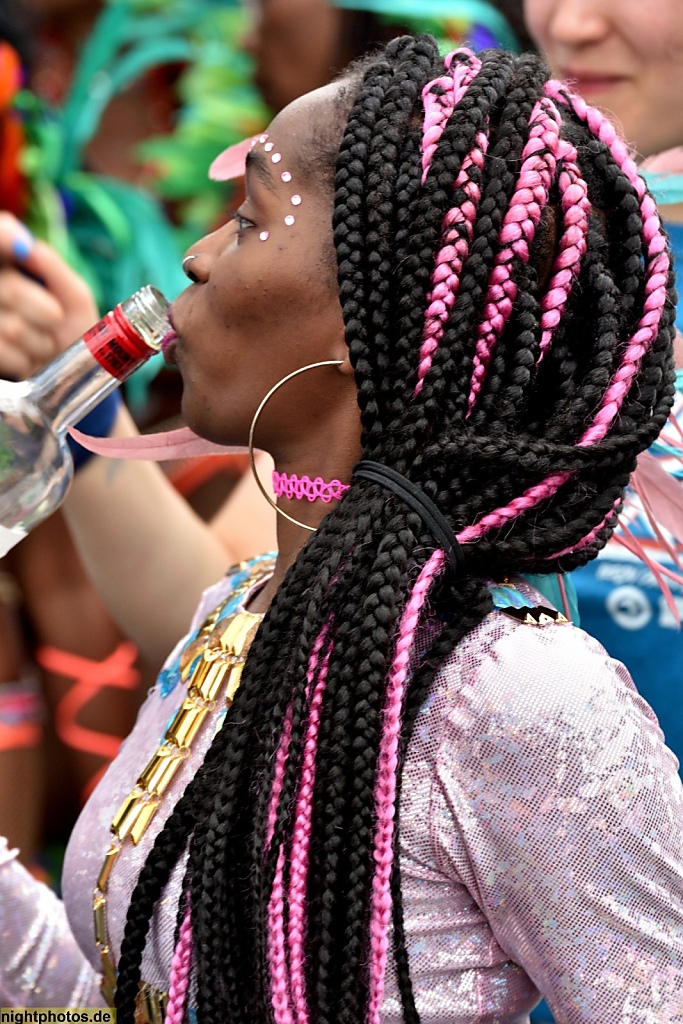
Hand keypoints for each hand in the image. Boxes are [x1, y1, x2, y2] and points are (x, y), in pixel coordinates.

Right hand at [0, 214, 97, 379]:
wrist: (68, 373)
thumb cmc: (70, 328)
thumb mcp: (74, 295)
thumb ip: (51, 266)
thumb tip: (26, 245)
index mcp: (9, 261)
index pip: (0, 234)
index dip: (4, 237)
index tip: (22, 245)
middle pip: (11, 290)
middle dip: (45, 313)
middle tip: (54, 321)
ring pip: (11, 328)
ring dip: (39, 343)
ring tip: (42, 343)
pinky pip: (4, 352)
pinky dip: (27, 362)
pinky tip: (29, 359)